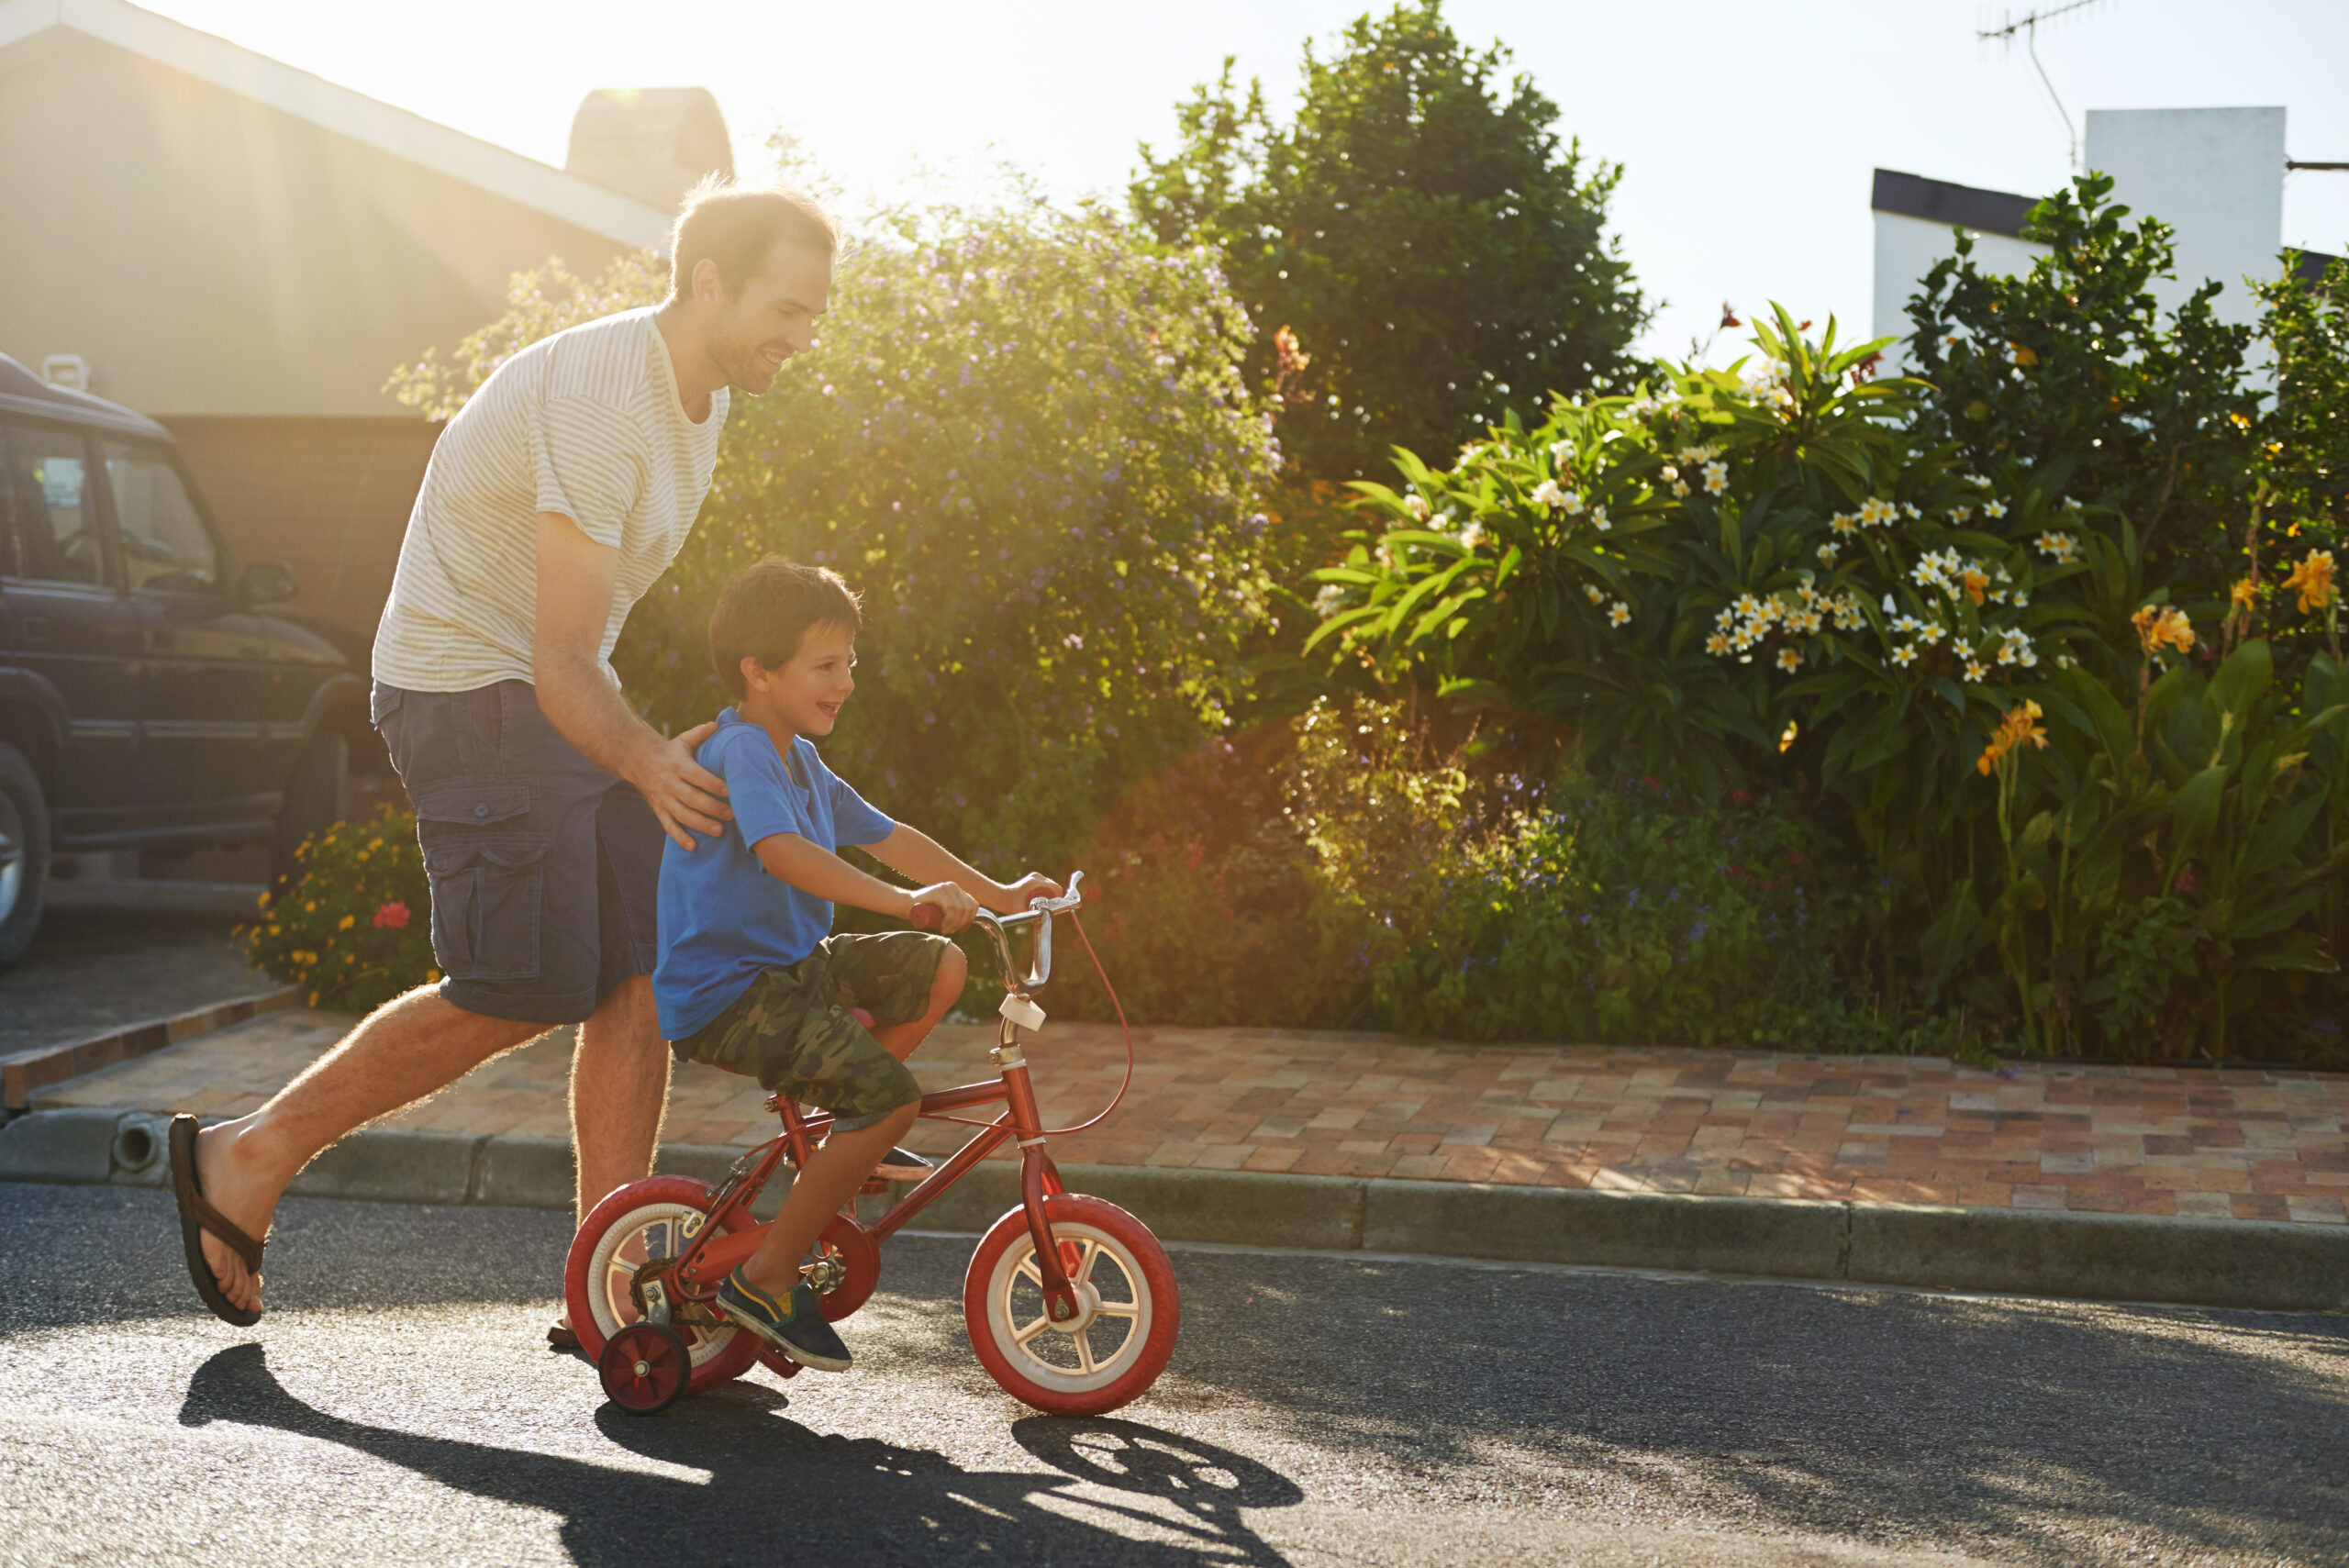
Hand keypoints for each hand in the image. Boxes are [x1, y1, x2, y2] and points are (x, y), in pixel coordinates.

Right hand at [633, 721, 731, 850]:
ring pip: (682, 815)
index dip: (714, 785)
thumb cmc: (670, 752)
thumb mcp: (683, 740)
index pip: (698, 776)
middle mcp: (670, 783)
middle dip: (713, 808)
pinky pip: (668, 826)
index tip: (731, 791)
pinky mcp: (658, 810)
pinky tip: (694, 846)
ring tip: (720, 831)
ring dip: (701, 824)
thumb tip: (718, 723)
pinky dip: (680, 837)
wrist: (638, 761)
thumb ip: (700, 734)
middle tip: (733, 814)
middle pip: (692, 798)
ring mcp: (663, 799)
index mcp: (678, 765)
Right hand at [910, 881, 979, 933]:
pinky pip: (950, 907)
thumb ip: (955, 911)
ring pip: (959, 909)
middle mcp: (953, 886)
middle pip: (967, 908)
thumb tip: (970, 922)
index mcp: (958, 890)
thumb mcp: (944, 911)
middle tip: (951, 930)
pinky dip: (949, 919)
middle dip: (961, 923)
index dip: (970, 919)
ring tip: (946, 929)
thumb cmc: (925, 911)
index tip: (961, 929)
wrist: (907, 905)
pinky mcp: (938, 891)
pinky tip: (943, 926)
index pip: (973, 905)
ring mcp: (946, 887)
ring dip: (954, 923)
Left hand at [991, 873, 1064, 913]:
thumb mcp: (1021, 911)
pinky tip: (1039, 900)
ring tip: (1042, 904)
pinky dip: (1046, 892)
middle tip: (1047, 907)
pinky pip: (1046, 885)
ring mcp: (1036, 876)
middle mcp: (1036, 877)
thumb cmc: (1010, 903)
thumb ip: (1032, 915)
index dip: (1057, 898)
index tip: (1053, 906)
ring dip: (1050, 895)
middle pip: (1054, 886)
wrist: (1001, 896)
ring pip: (1051, 886)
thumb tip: (1045, 918)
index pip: (1055, 887)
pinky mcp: (1034, 878)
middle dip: (1053, 897)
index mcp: (1035, 882)